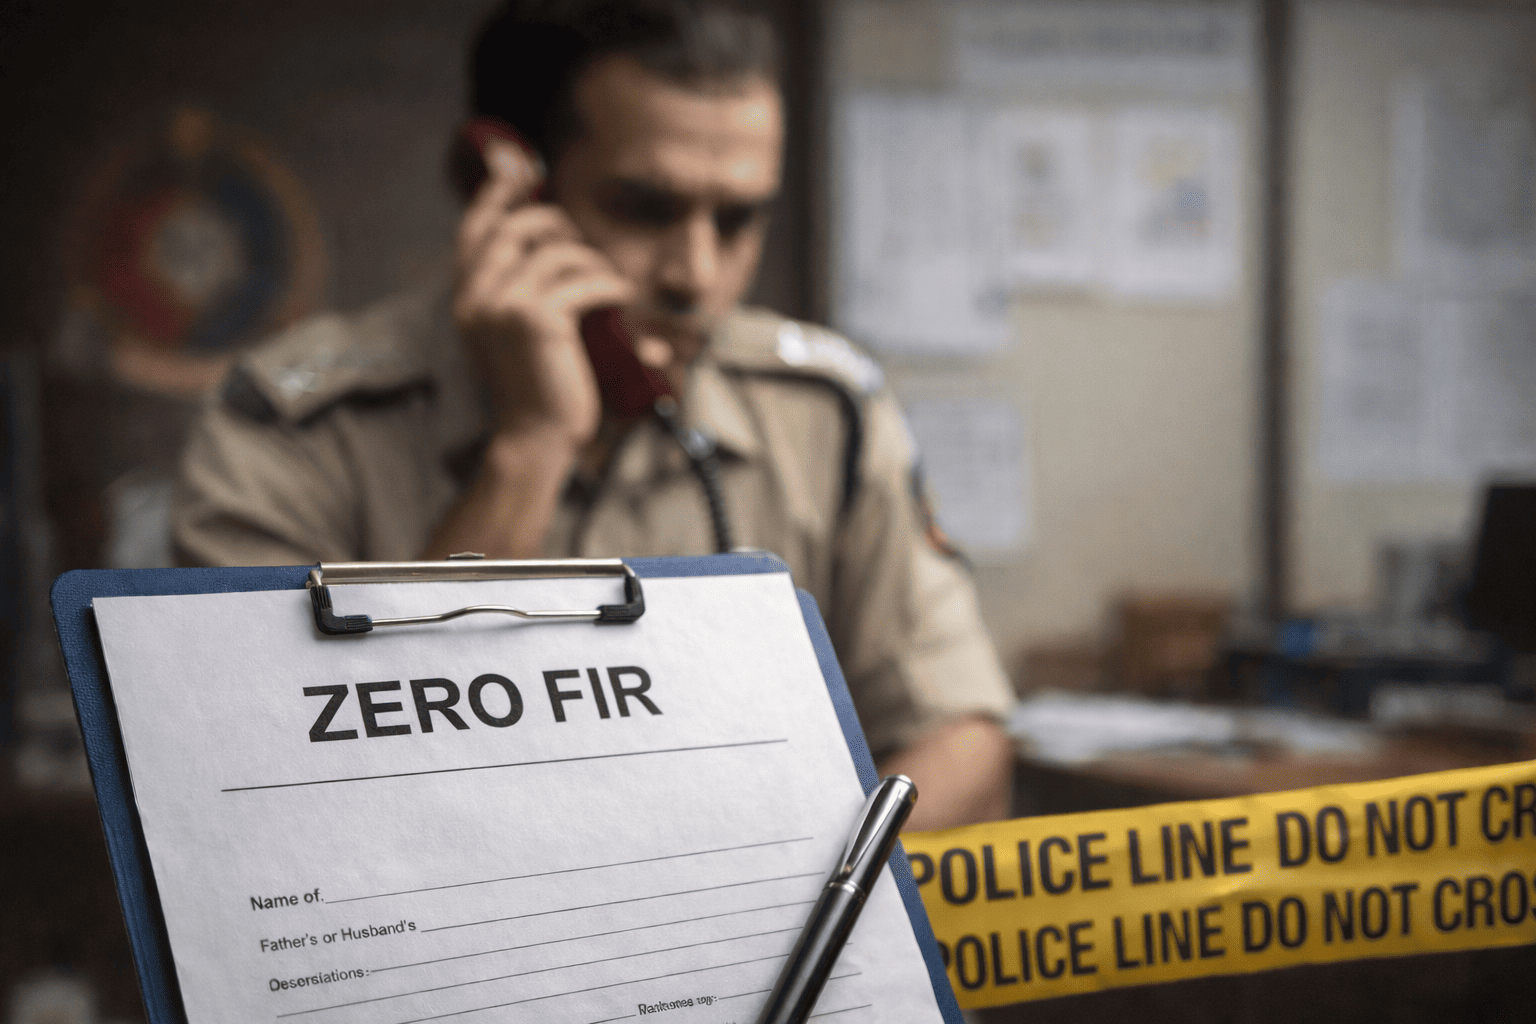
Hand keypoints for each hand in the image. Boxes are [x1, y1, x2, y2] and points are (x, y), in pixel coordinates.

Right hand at [452, 139, 634, 448]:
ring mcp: (503, 306)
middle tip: (579, 238)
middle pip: (514, 227)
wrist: (535, 438)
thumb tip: (550, 242)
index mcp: (465, 299)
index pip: (474, 229)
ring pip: (555, 252)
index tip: (518, 166)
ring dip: (590, 260)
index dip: (496, 193)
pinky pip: (582, 281)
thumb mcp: (511, 334)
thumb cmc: (534, 390)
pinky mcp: (536, 319)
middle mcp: (475, 297)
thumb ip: (516, 290)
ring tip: (607, 280)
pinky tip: (620, 296)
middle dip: (554, 221)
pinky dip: (608, 284)